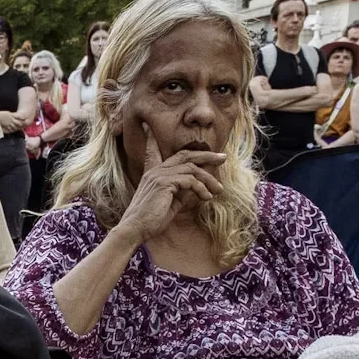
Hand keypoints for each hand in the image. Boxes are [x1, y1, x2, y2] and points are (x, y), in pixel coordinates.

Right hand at [114, 124, 223, 245]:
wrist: (135, 229)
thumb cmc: (152, 220)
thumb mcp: (171, 202)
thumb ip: (182, 191)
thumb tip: (198, 186)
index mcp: (153, 173)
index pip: (155, 151)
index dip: (155, 139)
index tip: (153, 129)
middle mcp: (156, 171)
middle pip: (185, 155)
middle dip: (206, 155)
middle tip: (223, 158)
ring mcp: (159, 175)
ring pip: (192, 169)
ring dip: (209, 179)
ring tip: (218, 190)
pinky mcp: (164, 183)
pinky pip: (190, 181)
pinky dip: (201, 189)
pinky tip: (207, 197)